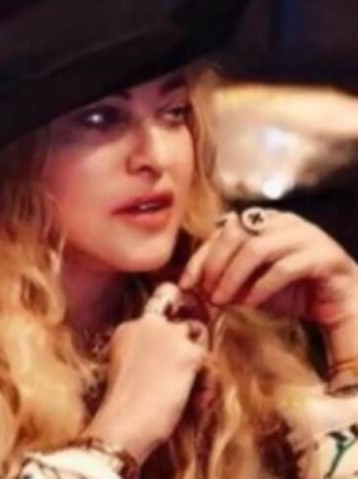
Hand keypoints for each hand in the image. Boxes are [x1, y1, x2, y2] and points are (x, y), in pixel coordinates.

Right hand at [85, 284, 207, 462]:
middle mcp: (148, 323)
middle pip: (180, 328)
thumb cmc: (121, 405)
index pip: (156, 324)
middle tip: (181, 379)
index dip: (164, 347)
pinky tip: (196, 402)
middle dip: (184, 350)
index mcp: (127, 327)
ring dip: (197, 366)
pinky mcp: (191, 352)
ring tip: (192, 394)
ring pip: (199, 341)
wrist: (126, 419)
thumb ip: (141, 354)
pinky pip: (209, 365)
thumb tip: (166, 362)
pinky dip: (206, 385)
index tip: (163, 366)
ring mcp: (171, 335)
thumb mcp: (123, 369)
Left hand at [178, 209, 357, 328]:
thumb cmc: (291, 291)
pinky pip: (284, 268)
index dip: (201, 258)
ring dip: (233, 276)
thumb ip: (224, 278)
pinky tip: (250, 303)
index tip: (186, 283)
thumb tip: (190, 285)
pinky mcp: (324, 256)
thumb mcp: (249, 284)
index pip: (223, 232)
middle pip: (237, 234)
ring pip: (258, 248)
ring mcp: (307, 236)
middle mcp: (285, 221)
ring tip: (222, 300)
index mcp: (265, 221)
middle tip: (206, 293)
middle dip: (215, 265)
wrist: (339, 305)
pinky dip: (261, 287)